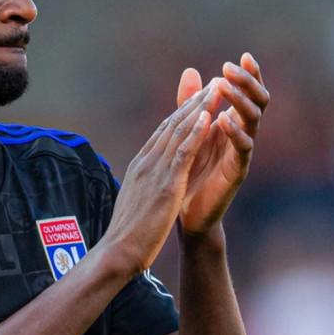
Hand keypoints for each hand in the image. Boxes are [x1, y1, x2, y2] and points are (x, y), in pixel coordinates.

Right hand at [103, 82, 222, 274]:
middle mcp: (146, 162)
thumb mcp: (136, 199)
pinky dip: (195, 132)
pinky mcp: (165, 184)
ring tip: (215, 90)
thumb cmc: (127, 232)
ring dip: (198, 109)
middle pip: (171, 125)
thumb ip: (143, 183)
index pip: (162, 133)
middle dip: (193, 103)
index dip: (181, 113)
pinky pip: (183, 152)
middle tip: (210, 83)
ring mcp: (154, 171)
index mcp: (140, 165)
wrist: (118, 251)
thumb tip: (147, 178)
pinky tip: (208, 117)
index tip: (196, 99)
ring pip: (178, 132)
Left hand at [175, 53, 268, 234]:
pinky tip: (222, 120)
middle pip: (258, 102)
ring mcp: (242, 152)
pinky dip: (234, 132)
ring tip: (225, 86)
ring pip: (253, 121)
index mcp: (233, 122)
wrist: (187, 210)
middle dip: (247, 82)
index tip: (243, 56)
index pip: (248, 94)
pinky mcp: (237, 171)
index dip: (250, 75)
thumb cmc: (190, 168)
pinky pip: (243, 148)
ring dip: (240, 101)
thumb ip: (191, 102)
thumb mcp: (189, 129)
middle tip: (230, 67)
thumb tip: (191, 70)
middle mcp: (242, 134)